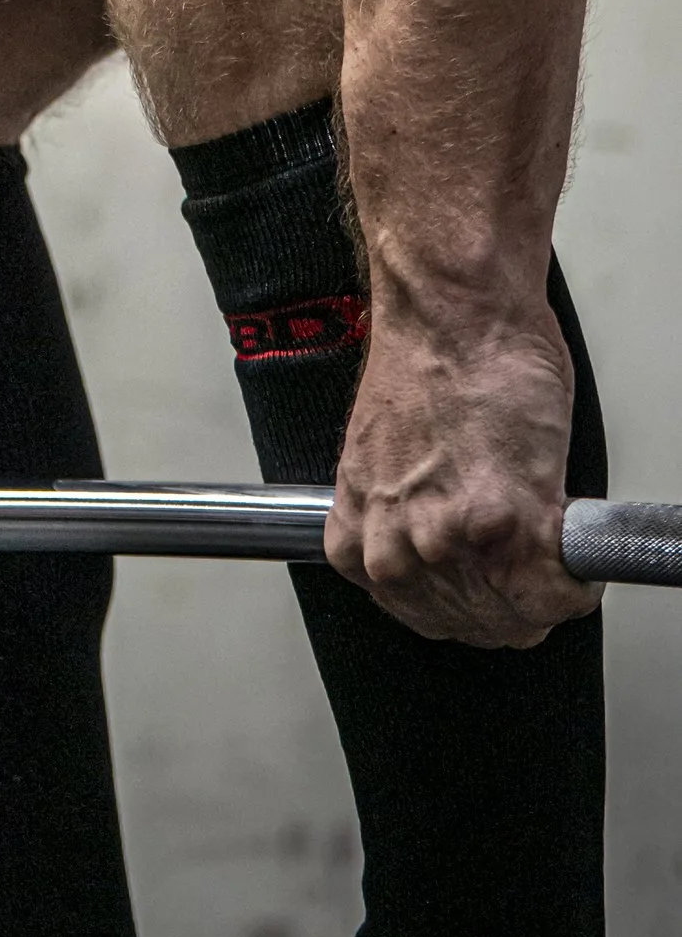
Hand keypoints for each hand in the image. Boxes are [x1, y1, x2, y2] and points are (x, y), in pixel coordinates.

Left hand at [328, 307, 594, 646]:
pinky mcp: (506, 528)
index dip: (473, 597)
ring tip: (551, 538)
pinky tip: (571, 535)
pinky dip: (578, 576)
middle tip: (534, 559)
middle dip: (515, 598)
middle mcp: (396, 551)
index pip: (425, 618)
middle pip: (477, 625)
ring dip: (547, 589)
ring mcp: (448, 544)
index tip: (495, 579)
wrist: (451, 312)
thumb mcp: (387, 464)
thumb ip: (409, 523)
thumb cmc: (425, 364)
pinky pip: (559, 594)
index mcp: (358, 536)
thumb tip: (447, 554)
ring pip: (519, 618)